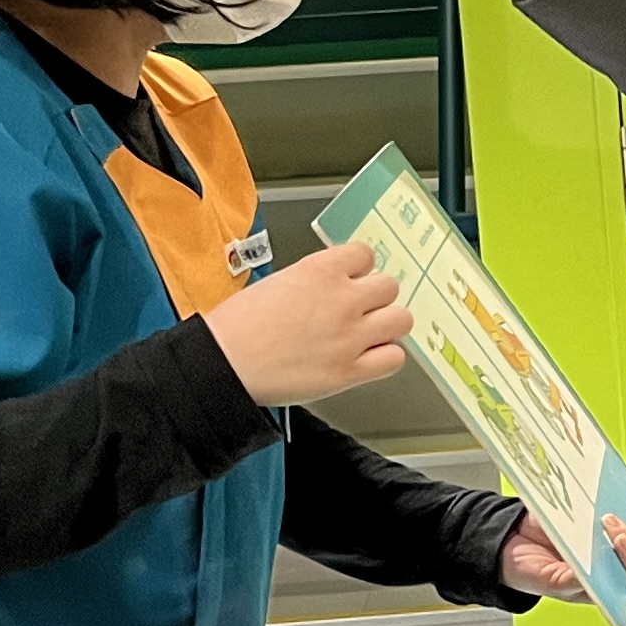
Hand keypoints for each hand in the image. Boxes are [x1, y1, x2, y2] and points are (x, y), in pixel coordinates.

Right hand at [203, 240, 408, 407]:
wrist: (224, 363)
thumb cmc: (237, 327)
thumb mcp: (276, 283)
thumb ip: (313, 283)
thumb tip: (330, 289)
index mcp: (320, 270)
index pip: (365, 255)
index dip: (359, 270)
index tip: (352, 280)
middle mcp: (342, 299)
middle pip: (389, 286)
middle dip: (375, 298)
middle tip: (360, 310)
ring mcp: (350, 336)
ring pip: (401, 319)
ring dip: (387, 325)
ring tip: (370, 334)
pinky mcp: (349, 371)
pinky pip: (394, 358)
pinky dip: (385, 358)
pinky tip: (368, 358)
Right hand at [502, 512, 625, 604]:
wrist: (511, 545)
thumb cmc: (531, 571)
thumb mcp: (547, 581)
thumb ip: (568, 581)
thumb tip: (587, 577)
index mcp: (601, 594)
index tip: (618, 550)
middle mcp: (611, 574)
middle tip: (614, 532)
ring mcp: (610, 551)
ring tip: (605, 520)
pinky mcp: (605, 530)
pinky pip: (622, 523)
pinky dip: (618, 517)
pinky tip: (603, 511)